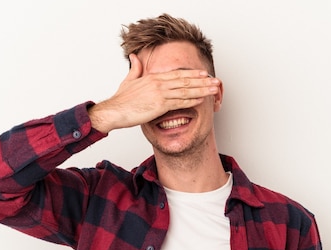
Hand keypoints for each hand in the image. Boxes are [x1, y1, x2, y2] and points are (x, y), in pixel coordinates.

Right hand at [88, 54, 220, 132]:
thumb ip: (135, 69)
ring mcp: (160, 94)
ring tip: (213, 90)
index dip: (192, 73)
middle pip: (185, 80)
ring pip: (186, 90)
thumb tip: (134, 57)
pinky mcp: (160, 105)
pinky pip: (179, 102)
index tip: (203, 74)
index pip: (177, 74)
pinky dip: (191, 100)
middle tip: (216, 81)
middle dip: (202, 81)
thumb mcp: (128, 80)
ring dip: (201, 90)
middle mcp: (158, 83)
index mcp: (152, 77)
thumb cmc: (121, 100)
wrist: (114, 111)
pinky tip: (200, 100)